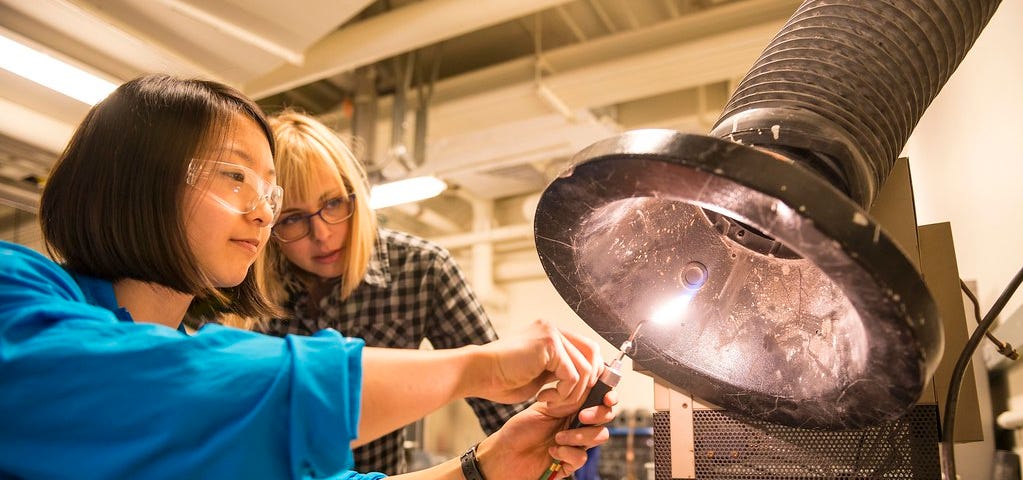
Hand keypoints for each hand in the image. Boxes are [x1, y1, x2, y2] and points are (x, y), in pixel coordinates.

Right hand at [468, 319, 601, 409]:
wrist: (477, 373)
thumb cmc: (502, 379)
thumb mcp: (539, 375)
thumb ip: (560, 372)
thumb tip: (588, 382)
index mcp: (551, 333)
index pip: (587, 349)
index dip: (589, 374)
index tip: (573, 397)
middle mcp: (553, 329)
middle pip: (593, 354)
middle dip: (587, 383)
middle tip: (566, 401)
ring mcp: (552, 333)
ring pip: (586, 369)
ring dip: (572, 394)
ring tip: (550, 402)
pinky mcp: (549, 344)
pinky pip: (573, 376)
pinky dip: (563, 394)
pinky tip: (543, 398)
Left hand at [475, 389, 617, 478]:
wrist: (505, 454)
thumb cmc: (520, 429)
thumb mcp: (545, 407)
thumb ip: (569, 398)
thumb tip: (589, 383)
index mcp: (572, 407)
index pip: (600, 399)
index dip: (609, 396)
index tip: (606, 397)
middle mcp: (577, 424)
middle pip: (606, 417)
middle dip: (599, 415)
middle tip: (582, 416)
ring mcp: (576, 443)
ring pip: (600, 436)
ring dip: (579, 436)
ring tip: (558, 437)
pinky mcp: (571, 462)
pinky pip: (582, 457)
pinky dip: (567, 452)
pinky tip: (552, 450)